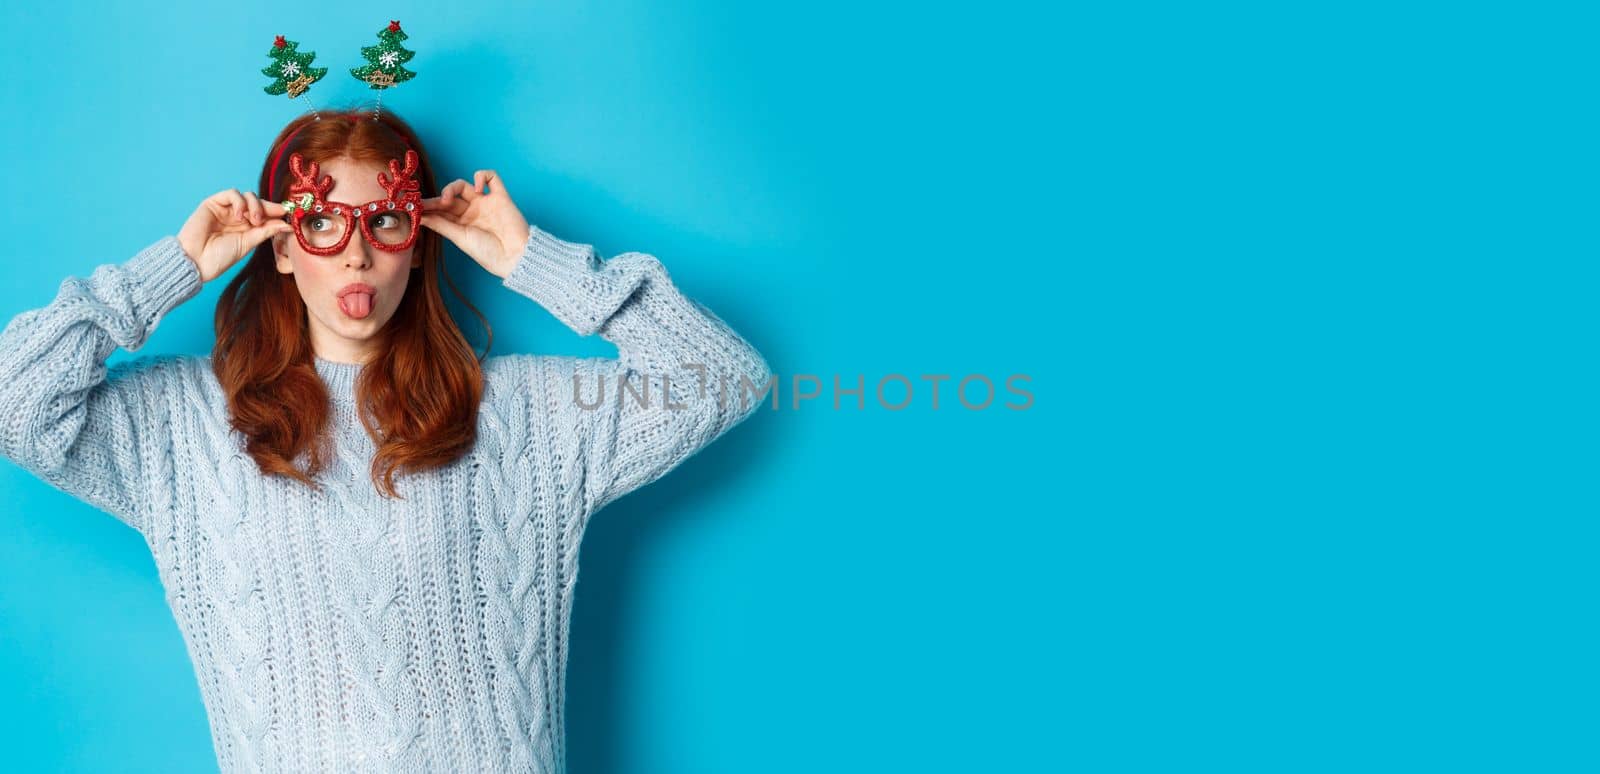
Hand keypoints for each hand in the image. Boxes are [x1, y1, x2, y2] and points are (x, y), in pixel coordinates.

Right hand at [176, 189, 292, 282]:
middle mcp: (237, 217)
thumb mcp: (248, 243)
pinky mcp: (213, 203)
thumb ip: (266, 232)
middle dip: (268, 207)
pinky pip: (232, 194)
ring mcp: (225, 209)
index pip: (265, 213)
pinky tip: (239, 216)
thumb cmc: (219, 257)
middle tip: (272, 217)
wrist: (196, 262)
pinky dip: (240, 202)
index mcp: (247, 227)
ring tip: (254, 221)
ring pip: (247, 196)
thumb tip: (288, 225)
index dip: (277, 211)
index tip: (290, 212)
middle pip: (258, 202)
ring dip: (254, 205)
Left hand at [420, 170, 530, 277]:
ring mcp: (486, 203)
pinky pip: (492, 177)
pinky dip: (482, 176)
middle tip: (426, 204)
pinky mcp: (501, 196)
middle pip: (451, 196)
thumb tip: (419, 216)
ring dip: (452, 187)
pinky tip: (477, 188)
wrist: (515, 257)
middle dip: (437, 198)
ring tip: (448, 200)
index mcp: (462, 223)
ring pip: (465, 184)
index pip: (442, 209)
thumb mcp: (460, 238)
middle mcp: (473, 211)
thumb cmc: (489, 253)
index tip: (413, 206)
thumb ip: (441, 224)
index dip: (428, 206)